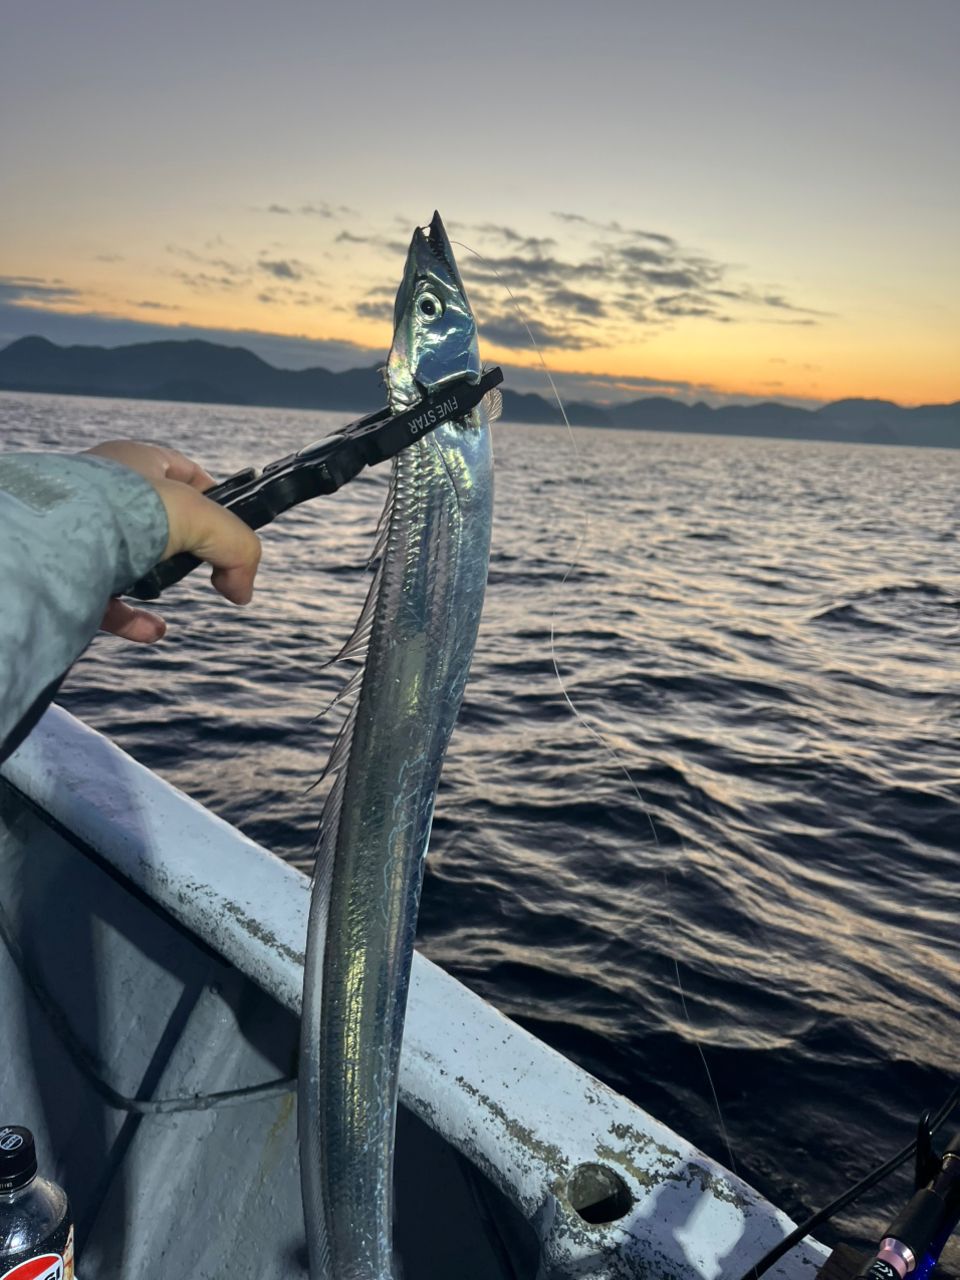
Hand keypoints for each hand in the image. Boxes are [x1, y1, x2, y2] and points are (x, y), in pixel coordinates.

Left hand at [85, 441, 261, 643]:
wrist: (57, 540)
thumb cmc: (130, 511)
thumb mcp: (207, 522)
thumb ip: (240, 551)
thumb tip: (242, 591)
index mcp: (136, 461)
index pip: (182, 472)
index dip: (212, 496)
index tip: (230, 525)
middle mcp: (105, 490)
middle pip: (157, 519)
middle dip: (182, 546)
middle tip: (204, 566)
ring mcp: (82, 530)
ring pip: (128, 559)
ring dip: (155, 582)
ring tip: (169, 592)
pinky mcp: (66, 572)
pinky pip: (104, 597)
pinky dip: (132, 616)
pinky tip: (153, 630)